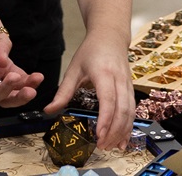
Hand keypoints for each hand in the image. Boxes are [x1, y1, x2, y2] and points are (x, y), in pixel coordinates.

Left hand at [43, 32, 134, 150]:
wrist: (110, 36)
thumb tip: (48, 110)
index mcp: (104, 73)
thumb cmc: (91, 50)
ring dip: (122, 131)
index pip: (108, 100)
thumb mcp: (74, 68)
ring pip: (130, 112)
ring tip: (111, 147)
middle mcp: (119, 80)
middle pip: (122, 109)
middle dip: (114, 131)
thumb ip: (63, 91)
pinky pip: (133, 110)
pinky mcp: (130, 89)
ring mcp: (128, 84)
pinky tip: (123, 139)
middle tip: (102, 146)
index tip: (99, 135)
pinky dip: (129, 126)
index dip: (105, 119)